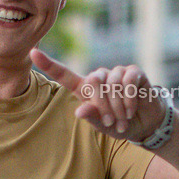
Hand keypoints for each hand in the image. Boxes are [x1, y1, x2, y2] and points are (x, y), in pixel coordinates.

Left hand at [31, 49, 165, 142]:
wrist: (145, 123)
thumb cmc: (119, 124)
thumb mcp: (103, 126)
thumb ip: (92, 117)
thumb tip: (80, 110)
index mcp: (85, 89)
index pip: (64, 75)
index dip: (49, 64)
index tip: (32, 52)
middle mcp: (99, 77)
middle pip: (93, 82)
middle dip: (102, 105)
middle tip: (111, 122)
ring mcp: (117, 73)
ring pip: (112, 83)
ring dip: (117, 105)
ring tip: (123, 119)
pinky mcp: (133, 72)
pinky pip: (128, 81)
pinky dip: (129, 99)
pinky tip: (131, 109)